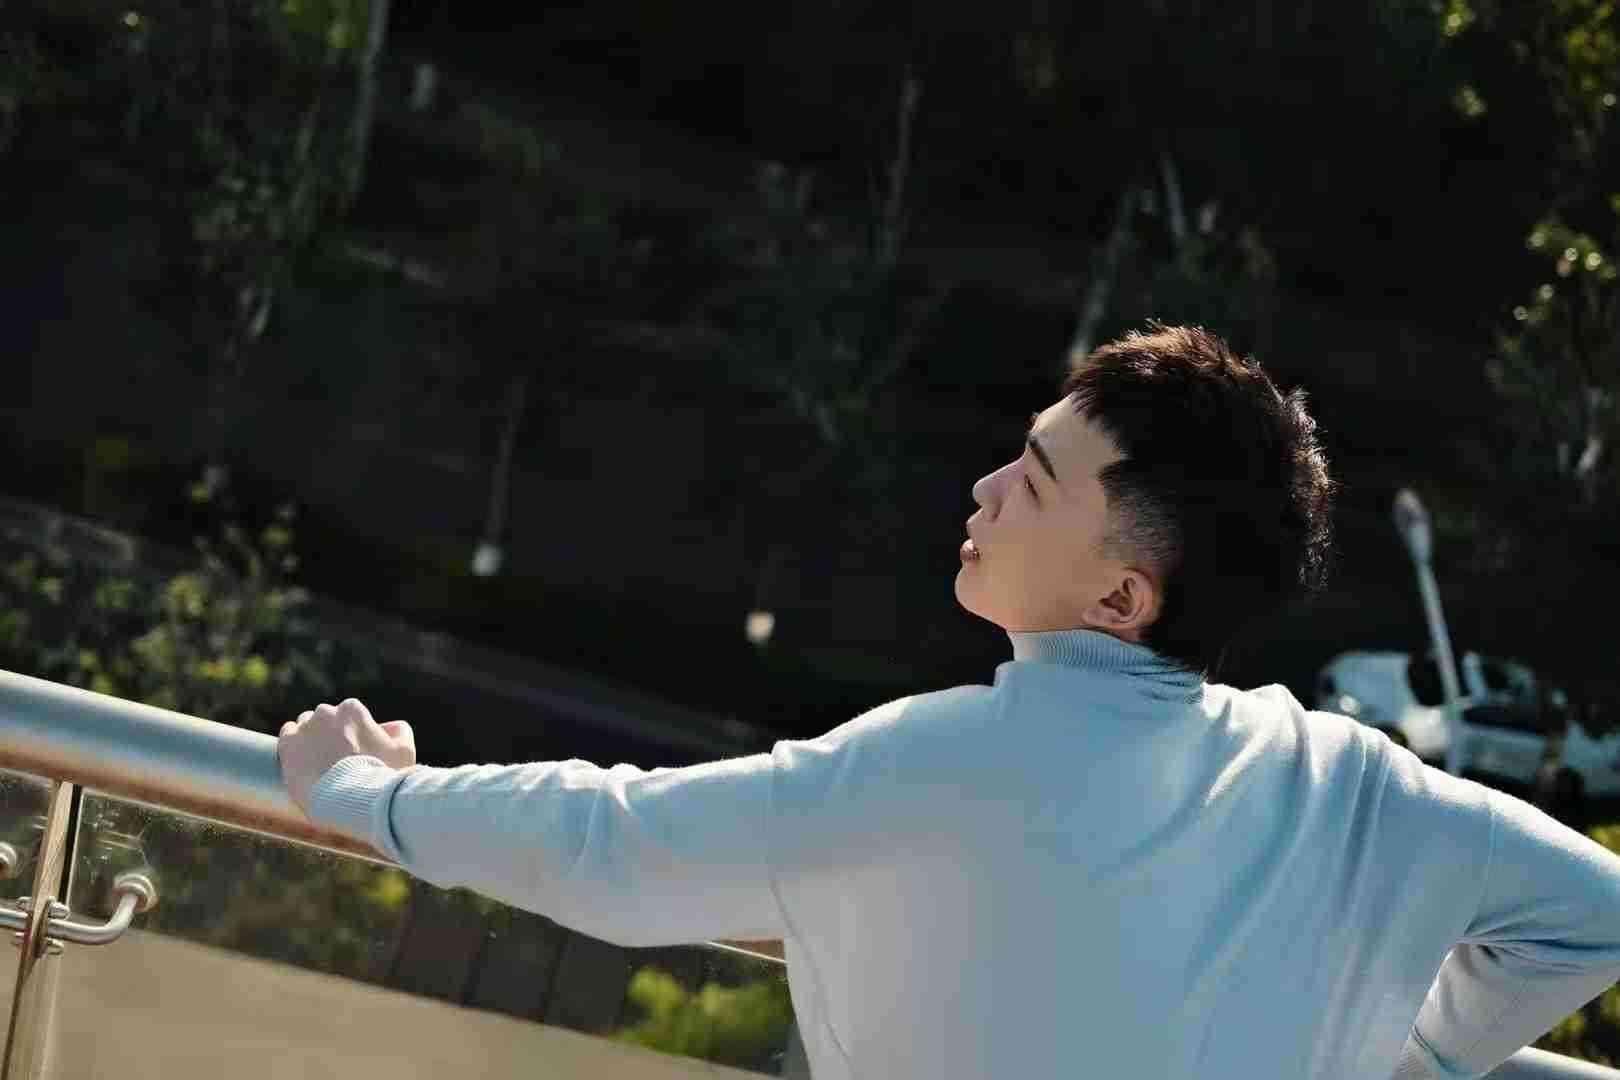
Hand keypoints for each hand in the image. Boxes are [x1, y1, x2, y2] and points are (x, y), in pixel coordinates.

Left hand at [278, 699, 415, 815]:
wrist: (350, 799)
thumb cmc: (380, 775)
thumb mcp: (405, 751)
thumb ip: (399, 731)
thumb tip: (387, 727)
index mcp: (352, 709)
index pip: (349, 715)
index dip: (354, 733)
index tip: (355, 750)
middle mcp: (326, 713)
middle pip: (326, 719)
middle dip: (331, 734)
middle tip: (337, 758)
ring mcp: (304, 728)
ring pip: (305, 726)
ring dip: (311, 738)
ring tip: (318, 762)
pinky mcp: (287, 745)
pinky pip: (286, 735)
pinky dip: (292, 744)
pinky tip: (300, 758)